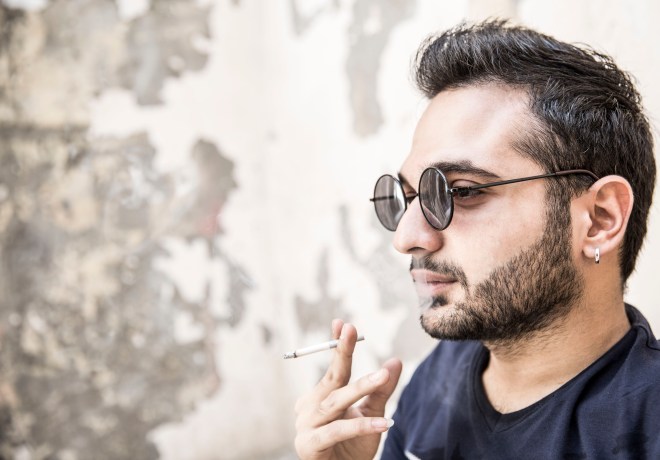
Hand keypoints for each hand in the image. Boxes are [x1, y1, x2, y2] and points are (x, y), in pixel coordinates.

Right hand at [294, 319, 402, 459]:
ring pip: (336, 402)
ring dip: (360, 387)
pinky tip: (385, 422)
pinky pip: (339, 430)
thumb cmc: (353, 448)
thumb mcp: (372, 414)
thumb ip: (381, 390)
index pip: (331, 369)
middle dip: (342, 352)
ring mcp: (305, 425)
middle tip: (352, 330)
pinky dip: (362, 425)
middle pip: (331, 378)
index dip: (336, 346)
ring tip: (382, 376)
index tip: (343, 323)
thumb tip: (395, 361)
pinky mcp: (309, 445)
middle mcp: (308, 408)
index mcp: (318, 397)